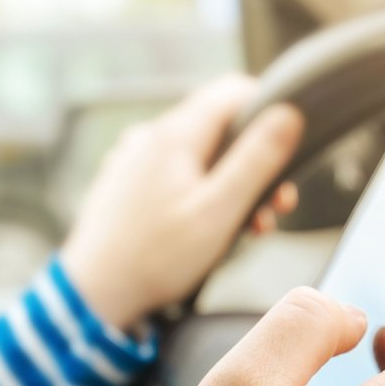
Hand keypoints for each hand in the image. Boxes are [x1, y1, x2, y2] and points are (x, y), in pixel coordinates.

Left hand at [60, 74, 301, 329]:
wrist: (93, 295)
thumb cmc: (156, 257)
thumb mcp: (219, 210)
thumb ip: (256, 160)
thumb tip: (288, 113)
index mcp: (174, 133)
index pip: (233, 91)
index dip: (270, 110)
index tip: (291, 148)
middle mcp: (150, 136)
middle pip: (219, 127)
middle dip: (255, 163)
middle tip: (276, 206)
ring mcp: (134, 159)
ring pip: (198, 156)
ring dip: (230, 185)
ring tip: (246, 228)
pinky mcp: (126, 184)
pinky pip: (174, 175)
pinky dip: (200, 194)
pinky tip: (207, 231)